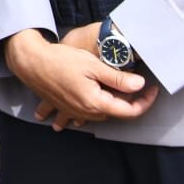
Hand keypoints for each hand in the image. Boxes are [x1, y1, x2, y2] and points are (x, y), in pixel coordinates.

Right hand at [5, 28, 157, 131]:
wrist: (30, 61)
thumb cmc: (60, 60)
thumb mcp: (93, 66)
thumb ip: (118, 78)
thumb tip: (140, 85)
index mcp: (95, 103)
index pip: (129, 111)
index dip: (145, 101)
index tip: (152, 89)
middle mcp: (84, 112)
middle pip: (113, 113)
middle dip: (127, 102)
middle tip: (135, 84)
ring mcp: (70, 112)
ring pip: (96, 116)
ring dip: (107, 110)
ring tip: (117, 100)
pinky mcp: (60, 107)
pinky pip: (70, 118)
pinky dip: (74, 120)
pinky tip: (69, 123)